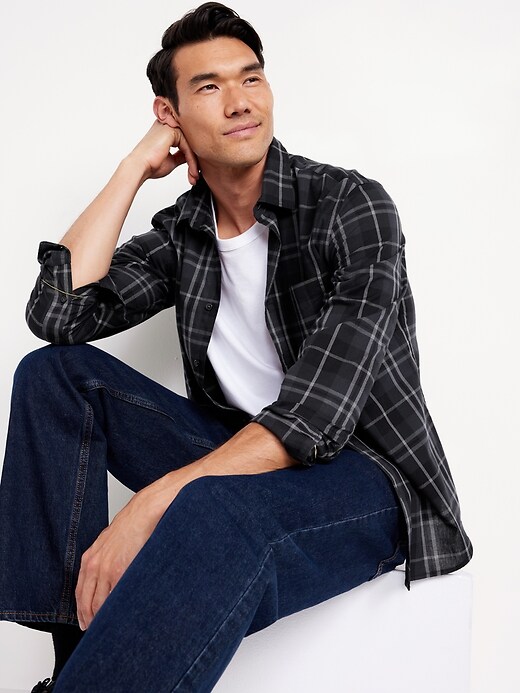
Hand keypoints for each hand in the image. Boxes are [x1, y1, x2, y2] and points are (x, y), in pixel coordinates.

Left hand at [75, 480, 177, 629]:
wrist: (144, 512)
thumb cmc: (131, 526)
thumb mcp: (108, 542)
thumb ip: (103, 560)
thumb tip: (107, 579)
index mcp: (90, 558)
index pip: (80, 592)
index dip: (82, 610)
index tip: (85, 621)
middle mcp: (94, 565)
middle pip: (86, 602)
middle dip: (88, 618)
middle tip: (92, 630)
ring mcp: (107, 569)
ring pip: (99, 603)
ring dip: (101, 617)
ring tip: (107, 628)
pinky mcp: (120, 571)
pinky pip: (114, 597)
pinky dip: (115, 608)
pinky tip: (119, 615)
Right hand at [128, 120, 198, 185]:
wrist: (139, 167)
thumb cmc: (151, 165)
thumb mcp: (172, 160)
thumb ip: (182, 156)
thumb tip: (193, 157)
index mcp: (165, 129)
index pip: (185, 143)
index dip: (191, 160)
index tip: (193, 175)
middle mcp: (167, 124)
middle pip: (189, 143)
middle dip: (194, 162)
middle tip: (195, 178)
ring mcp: (169, 125)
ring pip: (190, 145)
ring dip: (194, 163)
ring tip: (194, 177)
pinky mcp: (172, 130)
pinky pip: (188, 146)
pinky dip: (192, 161)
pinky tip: (192, 172)